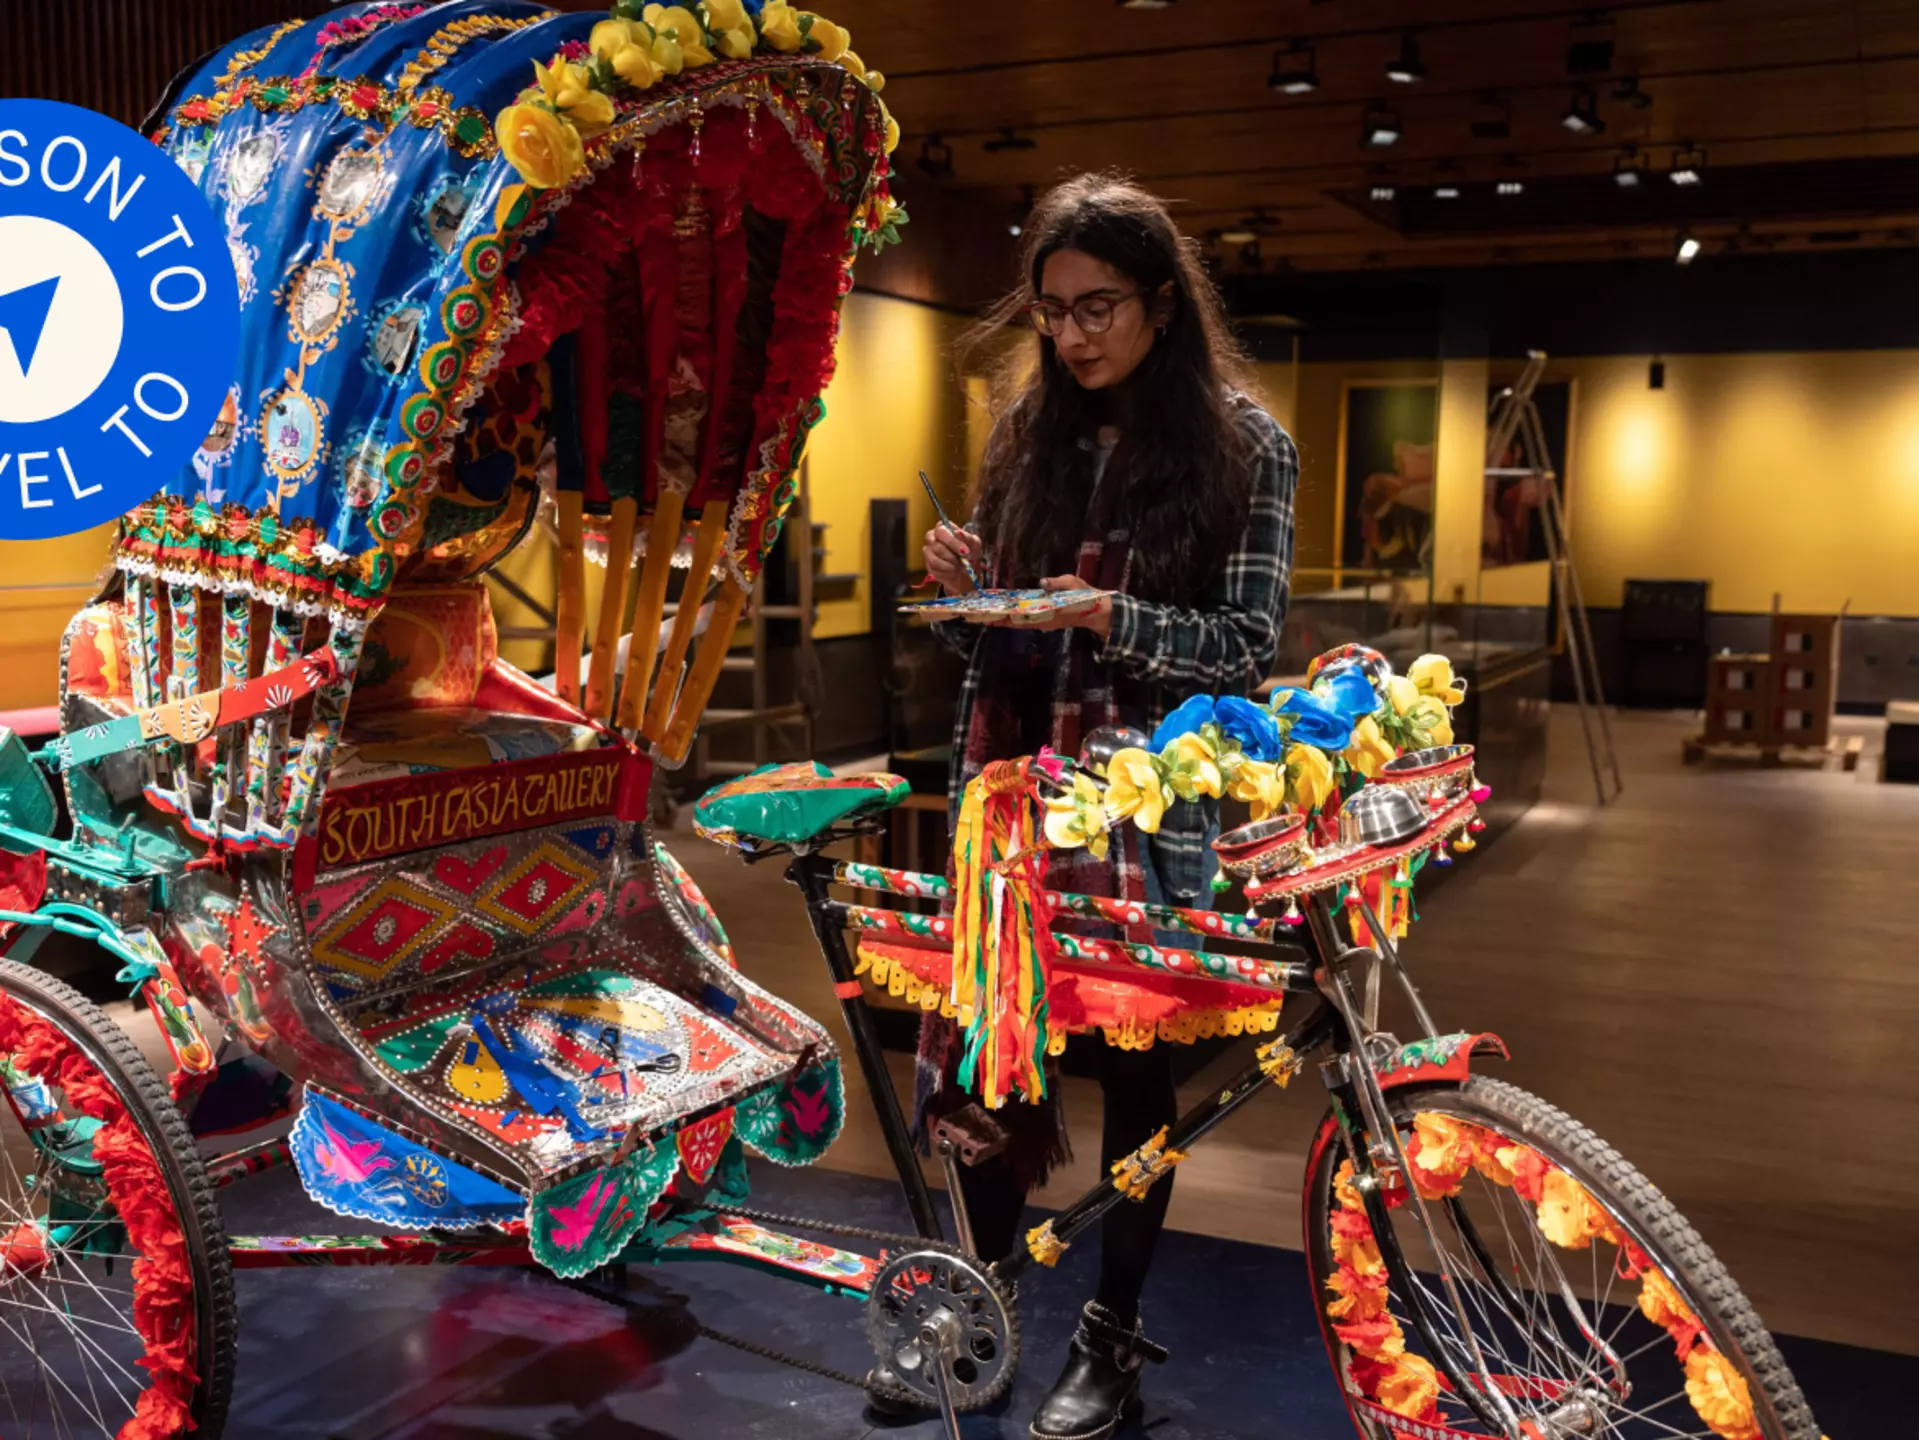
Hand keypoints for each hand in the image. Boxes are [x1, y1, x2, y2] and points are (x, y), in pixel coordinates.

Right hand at [923, 523, 978, 594]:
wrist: (967, 572)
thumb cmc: (970, 554)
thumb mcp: (974, 545)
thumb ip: (968, 537)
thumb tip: (958, 532)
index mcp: (943, 528)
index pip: (941, 531)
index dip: (952, 542)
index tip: (965, 551)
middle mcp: (932, 537)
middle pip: (937, 546)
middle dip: (952, 556)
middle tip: (963, 563)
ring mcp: (928, 551)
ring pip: (934, 559)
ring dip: (949, 566)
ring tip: (959, 568)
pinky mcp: (928, 564)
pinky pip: (934, 569)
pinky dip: (946, 573)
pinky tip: (953, 572)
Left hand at [985, 576, 1113, 636]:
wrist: (1097, 610)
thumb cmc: (1085, 596)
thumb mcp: (1073, 584)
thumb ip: (1057, 583)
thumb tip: (1042, 582)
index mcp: (1048, 614)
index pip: (1022, 617)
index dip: (1005, 618)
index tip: (990, 617)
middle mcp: (1043, 622)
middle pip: (1016, 623)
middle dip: (999, 621)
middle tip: (979, 618)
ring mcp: (1044, 622)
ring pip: (1020, 623)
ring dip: (1004, 620)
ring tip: (987, 616)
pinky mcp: (1046, 621)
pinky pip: (1026, 621)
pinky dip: (1014, 618)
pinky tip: (1006, 613)